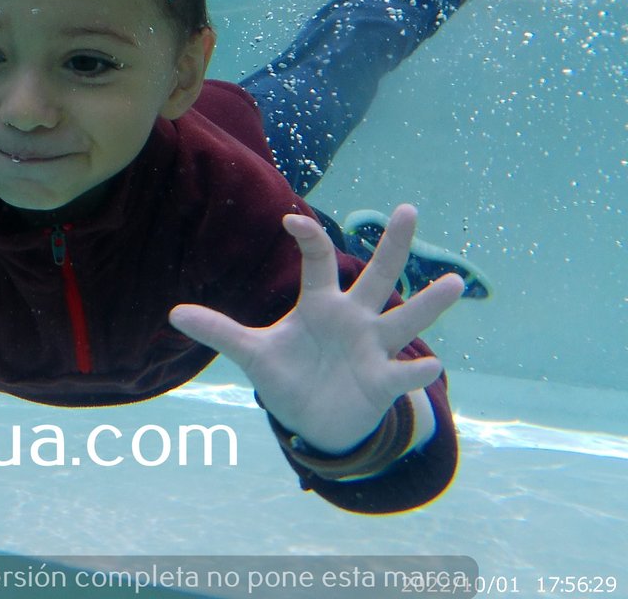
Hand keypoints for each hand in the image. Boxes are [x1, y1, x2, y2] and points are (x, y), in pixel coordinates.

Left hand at [168, 203, 461, 453]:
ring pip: (405, 319)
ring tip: (454, 281)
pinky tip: (431, 364)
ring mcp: (373, 348)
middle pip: (377, 276)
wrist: (313, 421)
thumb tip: (173, 313)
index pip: (319, 261)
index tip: (289, 218)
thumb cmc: (288, 375)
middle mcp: (354, 319)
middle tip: (407, 209)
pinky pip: (403, 374)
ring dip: (430, 303)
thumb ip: (220, 332)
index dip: (307, 237)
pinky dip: (416, 371)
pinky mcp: (382, 382)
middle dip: (392, 245)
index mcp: (321, 305)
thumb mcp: (252, 354)